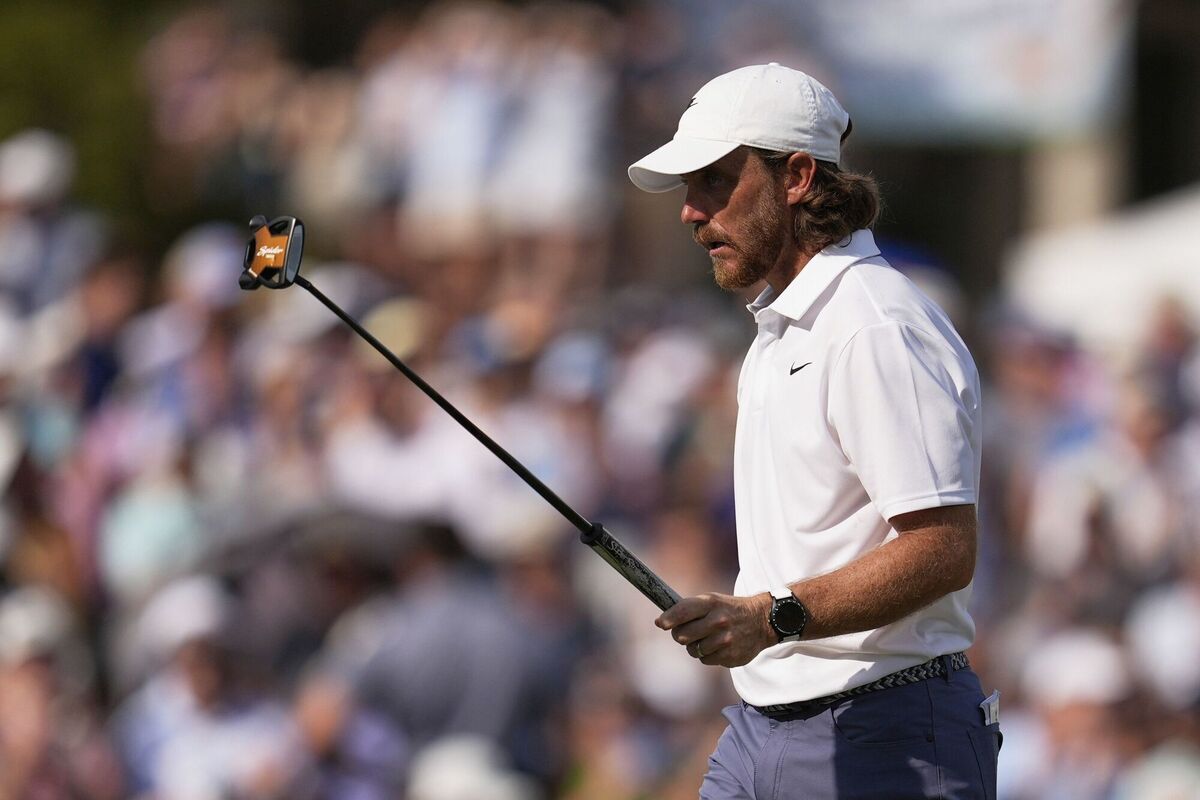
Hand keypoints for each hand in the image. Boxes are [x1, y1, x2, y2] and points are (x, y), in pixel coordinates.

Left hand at [655, 592, 776, 666]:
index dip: (669, 619)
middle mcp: (718, 621)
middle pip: (683, 635)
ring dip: (695, 646)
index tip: (660, 623)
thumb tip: (662, 622)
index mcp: (712, 603)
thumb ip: (690, 609)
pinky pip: (705, 660)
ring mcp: (725, 640)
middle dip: (680, 635)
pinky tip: (717, 646)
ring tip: (707, 638)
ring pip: (693, 650)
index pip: (683, 611)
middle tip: (685, 632)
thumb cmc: (730, 610)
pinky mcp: (730, 656)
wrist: (762, 621)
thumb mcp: (713, 600)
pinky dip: (707, 655)